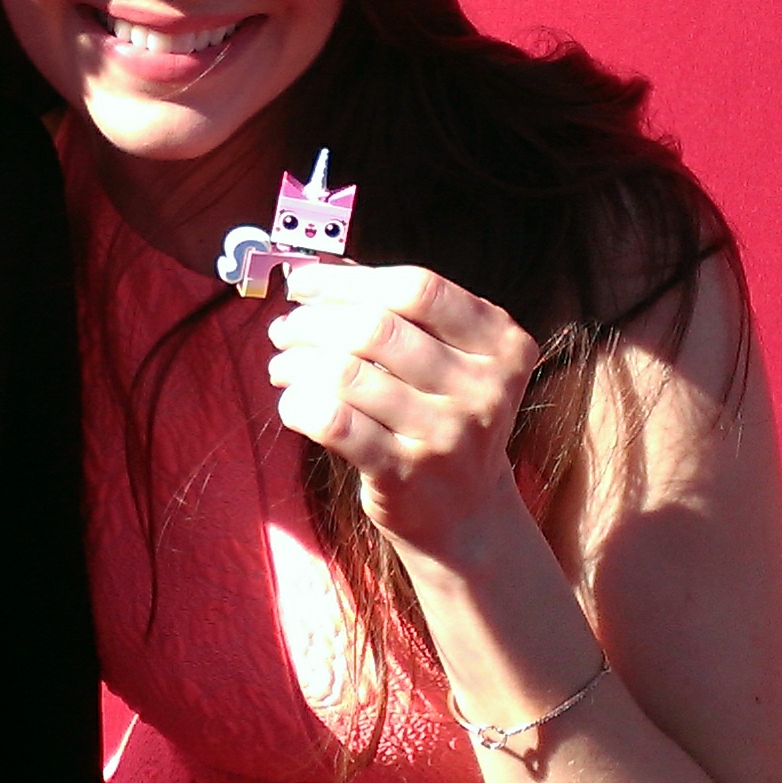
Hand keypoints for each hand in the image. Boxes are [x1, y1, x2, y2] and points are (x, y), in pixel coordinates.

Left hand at [265, 263, 541, 560]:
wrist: (466, 513)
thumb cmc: (440, 414)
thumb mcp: (446, 358)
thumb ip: (396, 309)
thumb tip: (320, 269)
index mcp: (500, 343)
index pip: (417, 288)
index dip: (347, 280)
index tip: (302, 283)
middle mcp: (482, 388)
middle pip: (375, 326)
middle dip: (312, 320)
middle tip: (284, 329)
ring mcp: (446, 435)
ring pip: (345, 372)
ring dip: (296, 361)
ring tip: (282, 365)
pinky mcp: (405, 474)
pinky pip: (333, 422)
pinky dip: (298, 403)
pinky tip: (292, 402)